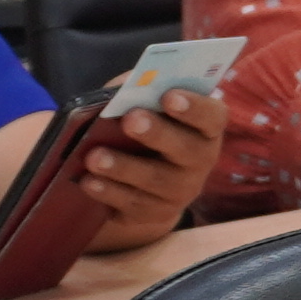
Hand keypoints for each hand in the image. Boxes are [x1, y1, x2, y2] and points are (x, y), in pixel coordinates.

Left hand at [68, 83, 226, 253]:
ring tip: (94, 157)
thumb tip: (126, 86)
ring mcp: (181, 191)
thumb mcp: (146, 103)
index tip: (168, 96)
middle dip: (157, 133)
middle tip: (131, 120)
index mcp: (205, 127)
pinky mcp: (156, 213)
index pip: (212, 116)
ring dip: (124, 168)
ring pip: (156, 181)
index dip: (194, 107)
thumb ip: (142, 92)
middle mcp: (201, 161)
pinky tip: (88, 182)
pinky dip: (109, 193)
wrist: (147, 177)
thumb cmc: (148, 125)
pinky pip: (134, 205)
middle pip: (187, 150)